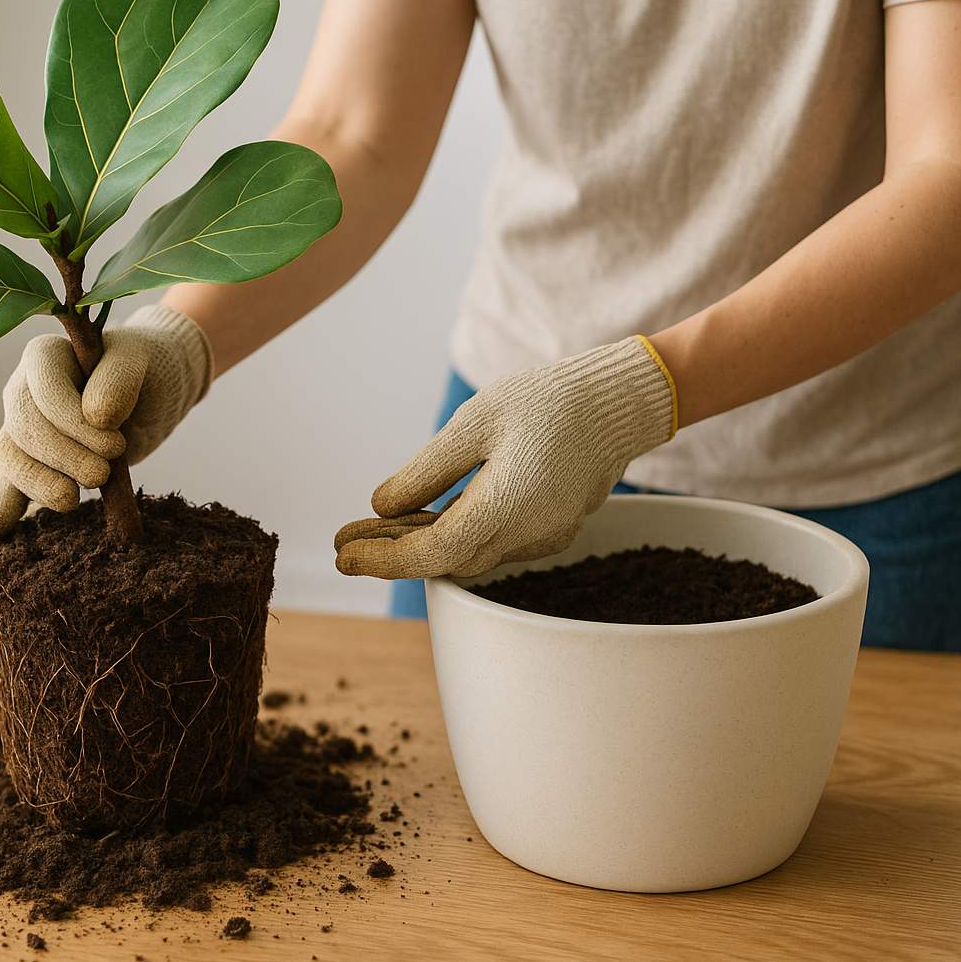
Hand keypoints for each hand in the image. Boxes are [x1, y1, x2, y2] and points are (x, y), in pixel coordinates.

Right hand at [0, 305, 212, 542]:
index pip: (41, 390)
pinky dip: (1, 510)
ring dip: (38, 484)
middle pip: (23, 428)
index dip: (72, 421)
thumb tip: (97, 416)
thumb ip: (119, 379)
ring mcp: (24, 429)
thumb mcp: (139, 361)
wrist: (153, 389)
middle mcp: (23, 390)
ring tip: (72, 502)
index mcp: (44, 357)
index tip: (115, 443)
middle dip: (61, 456)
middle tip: (101, 475)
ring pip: (12, 458)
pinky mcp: (36, 464)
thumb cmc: (145, 368)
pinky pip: (8, 486)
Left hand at [334, 336, 675, 578]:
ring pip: (466, 554)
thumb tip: (382, 507)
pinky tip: (422, 516)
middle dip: (390, 553)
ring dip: (419, 544)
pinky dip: (452, 534)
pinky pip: (490, 541)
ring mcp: (542, 535)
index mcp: (506, 507)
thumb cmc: (547, 401)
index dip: (382, 559)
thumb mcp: (475, 423)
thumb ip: (427, 471)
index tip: (341, 554)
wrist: (619, 401)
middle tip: (344, 540)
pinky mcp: (549, 527)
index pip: (430, 554)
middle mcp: (526, 534)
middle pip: (443, 560)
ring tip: (371, 527)